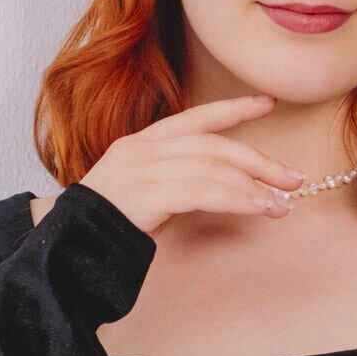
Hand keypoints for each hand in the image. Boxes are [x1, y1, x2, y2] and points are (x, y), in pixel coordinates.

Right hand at [78, 95, 303, 237]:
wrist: (63, 251)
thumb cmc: (104, 229)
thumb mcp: (142, 196)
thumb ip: (174, 183)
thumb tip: (224, 188)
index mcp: (140, 144)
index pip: (195, 118)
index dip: (233, 110)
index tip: (267, 104)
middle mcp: (140, 150)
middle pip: (213, 145)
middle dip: (258, 162)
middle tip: (293, 179)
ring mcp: (140, 170)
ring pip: (212, 168)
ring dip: (254, 186)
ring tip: (282, 204)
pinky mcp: (144, 195)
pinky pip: (202, 191)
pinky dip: (237, 198)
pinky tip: (258, 208)